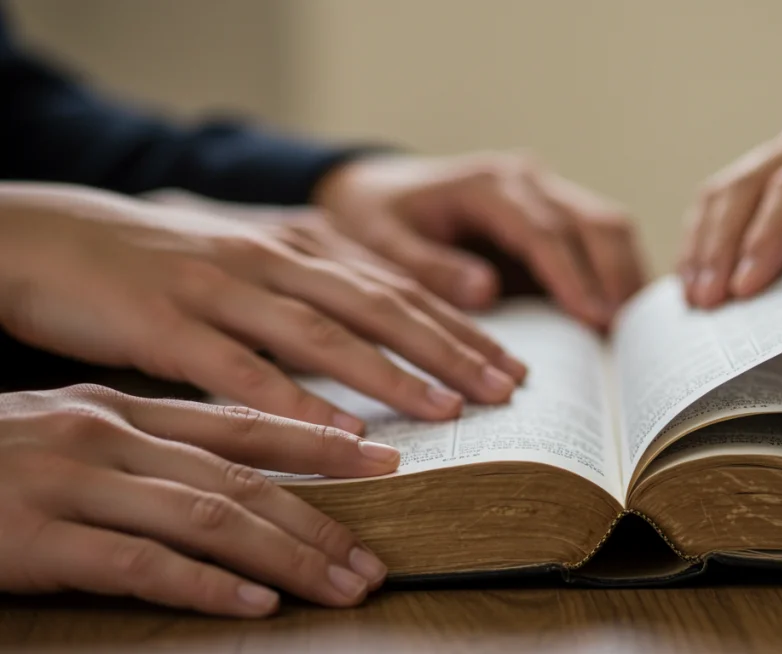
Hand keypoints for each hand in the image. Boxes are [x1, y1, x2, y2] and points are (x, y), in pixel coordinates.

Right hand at [0, 184, 525, 430]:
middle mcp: (270, 260)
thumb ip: (314, 291)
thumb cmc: (161, 264)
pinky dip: (292, 402)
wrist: (51, 236)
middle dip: (448, 349)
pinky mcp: (165, 322)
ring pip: (320, 334)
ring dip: (388, 375)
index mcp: (296, 247)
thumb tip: (384, 334)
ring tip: (444, 413)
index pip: (395, 288)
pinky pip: (238, 370)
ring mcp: (219, 288)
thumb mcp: (250, 264)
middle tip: (506, 389)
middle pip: (377, 306)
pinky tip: (335, 436)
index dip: (458, 327)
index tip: (510, 366)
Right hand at [0, 384, 398, 616]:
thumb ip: (145, 448)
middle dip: (320, 522)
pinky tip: (253, 605)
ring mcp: (68, 483)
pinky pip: (138, 563)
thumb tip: (230, 478)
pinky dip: (204, 586)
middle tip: (374, 559)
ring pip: (208, 516)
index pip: (244, 424)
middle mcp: (107, 435)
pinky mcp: (32, 537)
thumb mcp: (66, 437)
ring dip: (285, 557)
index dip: (322, 445)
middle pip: (242, 478)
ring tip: (339, 587)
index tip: (384, 464)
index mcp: (121, 409)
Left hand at [314, 153, 647, 328]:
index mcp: (487, 184)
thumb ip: (428, 267)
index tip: (594, 318)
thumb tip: (487, 291)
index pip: (544, 231)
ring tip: (634, 333)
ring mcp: (546, 193)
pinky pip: (599, 239)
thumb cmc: (373, 220)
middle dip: (615, 278)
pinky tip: (622, 317)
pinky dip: (617, 274)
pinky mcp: (554, 214)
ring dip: (625, 276)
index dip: (572, 276)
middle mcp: (526, 180)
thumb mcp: (381, 244)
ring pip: (607, 226)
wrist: (373, 192)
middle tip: (628, 336)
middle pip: (593, 223)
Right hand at [679, 104, 781, 306]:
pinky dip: (707, 244)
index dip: (765, 238)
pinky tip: (697, 284)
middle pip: (749, 186)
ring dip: (705, 247)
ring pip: (727, 191)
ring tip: (696, 303)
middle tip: (707, 305)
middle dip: (721, 247)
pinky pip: (726, 205)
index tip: (745, 290)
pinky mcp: (775, 178)